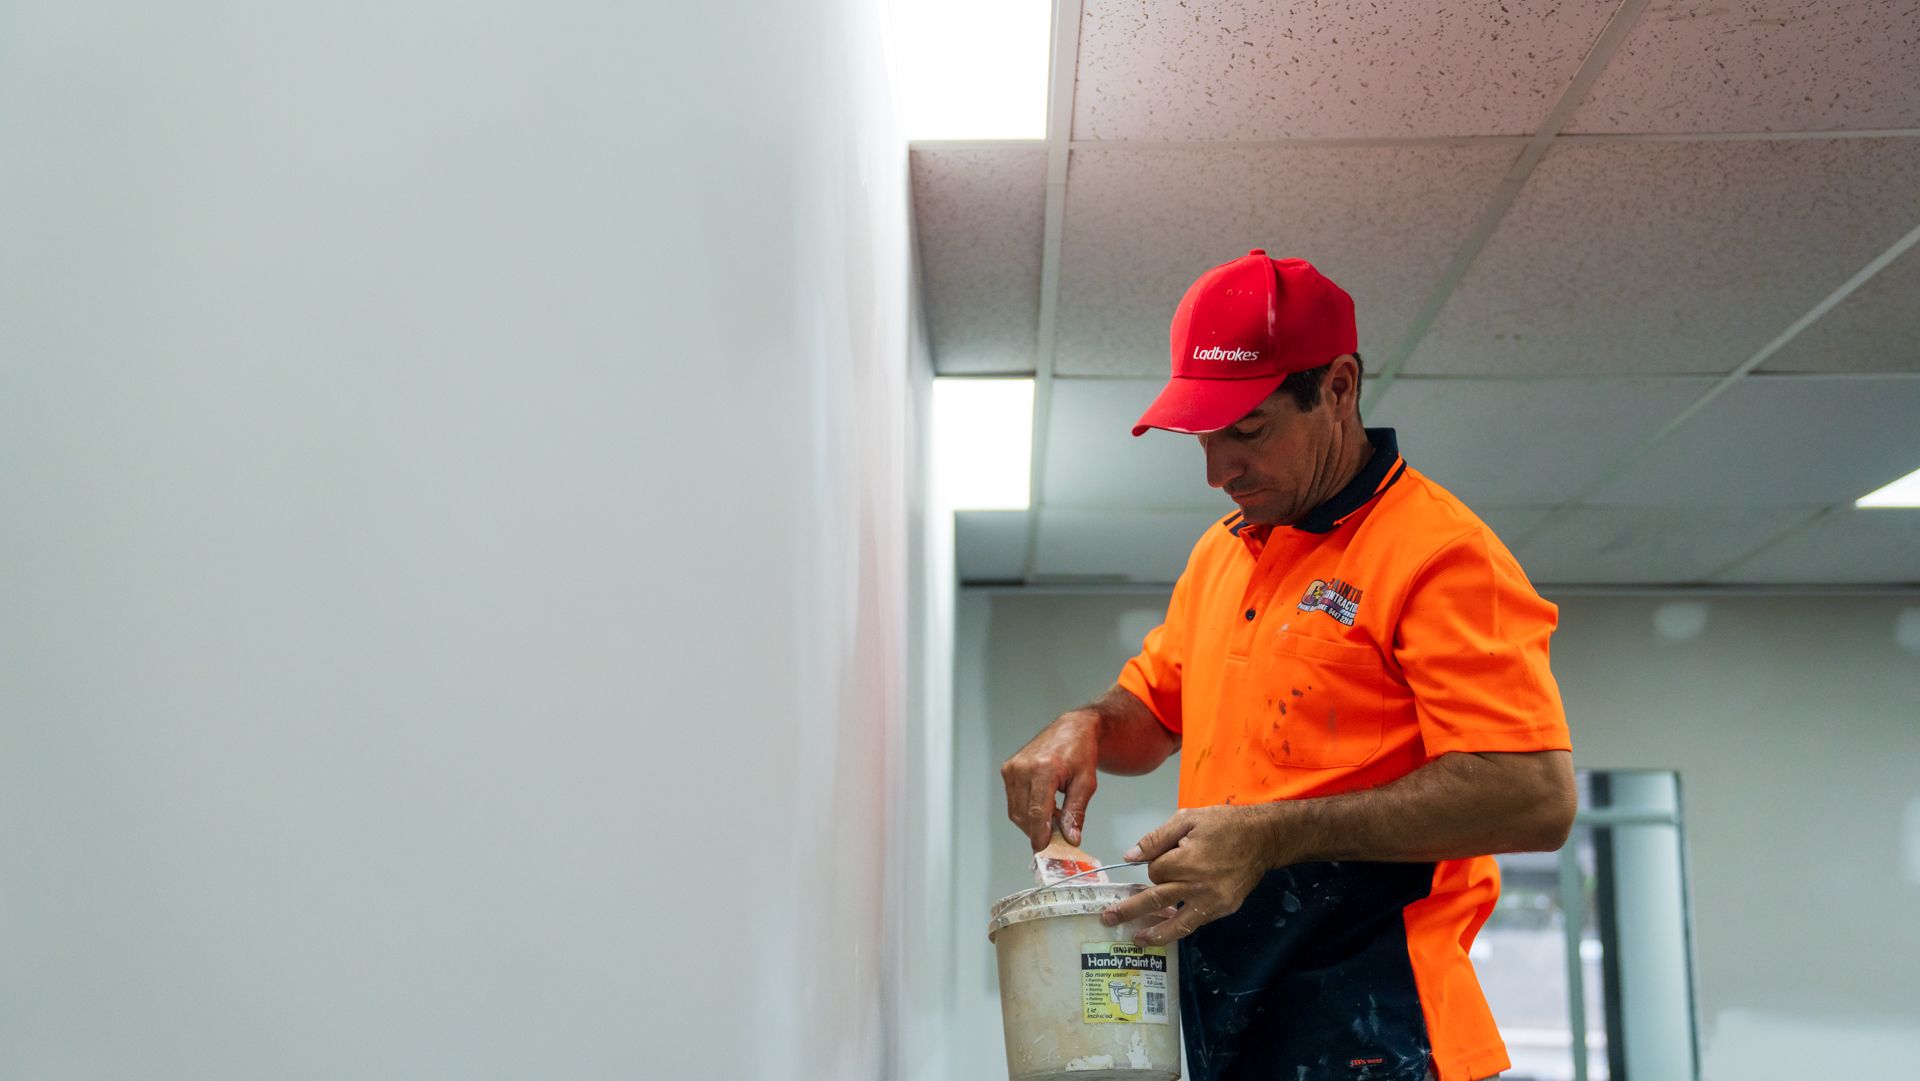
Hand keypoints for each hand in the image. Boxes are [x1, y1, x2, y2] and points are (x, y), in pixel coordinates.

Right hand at [1000, 710, 1100, 849]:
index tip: (1045, 852)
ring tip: (1054, 817)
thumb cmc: (1081, 753)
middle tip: (1058, 837)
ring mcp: (1012, 768)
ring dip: (1033, 822)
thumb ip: (1076, 812)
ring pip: (1016, 811)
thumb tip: (1071, 839)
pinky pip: (1014, 801)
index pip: (1036, 812)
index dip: (1040, 836)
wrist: (1070, 730)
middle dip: (1039, 831)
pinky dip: (1027, 811)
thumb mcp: (1086, 783)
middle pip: (1024, 815)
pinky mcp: (1008, 770)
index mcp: (1043, 769)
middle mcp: (1022, 768)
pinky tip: (1045, 807)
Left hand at [1098, 805, 1278, 946]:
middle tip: (1108, 918)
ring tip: (1137, 939)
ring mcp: (1212, 902)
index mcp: (1186, 861)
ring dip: (1154, 933)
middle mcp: (1197, 886)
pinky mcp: (1224, 909)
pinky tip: (1167, 931)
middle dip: (1129, 910)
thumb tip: (1129, 857)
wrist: (1264, 838)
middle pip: (1155, 901)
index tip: (1162, 859)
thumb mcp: (1188, 820)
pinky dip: (1180, 928)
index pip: (1154, 872)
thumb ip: (1156, 839)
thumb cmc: (1224, 824)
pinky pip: (1196, 922)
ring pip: (1176, 924)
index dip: (1153, 866)